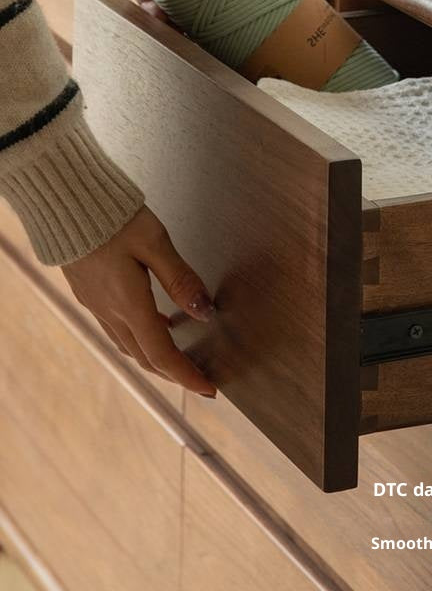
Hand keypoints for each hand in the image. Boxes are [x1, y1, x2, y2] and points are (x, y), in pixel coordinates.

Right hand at [62, 207, 216, 396]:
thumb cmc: (111, 216)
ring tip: (181, 355)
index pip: (161, 354)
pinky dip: (140, 336)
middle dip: (173, 372)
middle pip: (144, 357)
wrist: (64, 201)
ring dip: (155, 357)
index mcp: (128, 303)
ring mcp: (95, 303)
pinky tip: (154, 322)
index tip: (208, 388)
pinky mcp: (88, 292)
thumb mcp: (155, 242)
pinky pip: (116, 328)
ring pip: (129, 345)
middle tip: (198, 378)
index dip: (187, 375)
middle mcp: (109, 310)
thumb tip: (203, 311)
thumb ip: (180, 278)